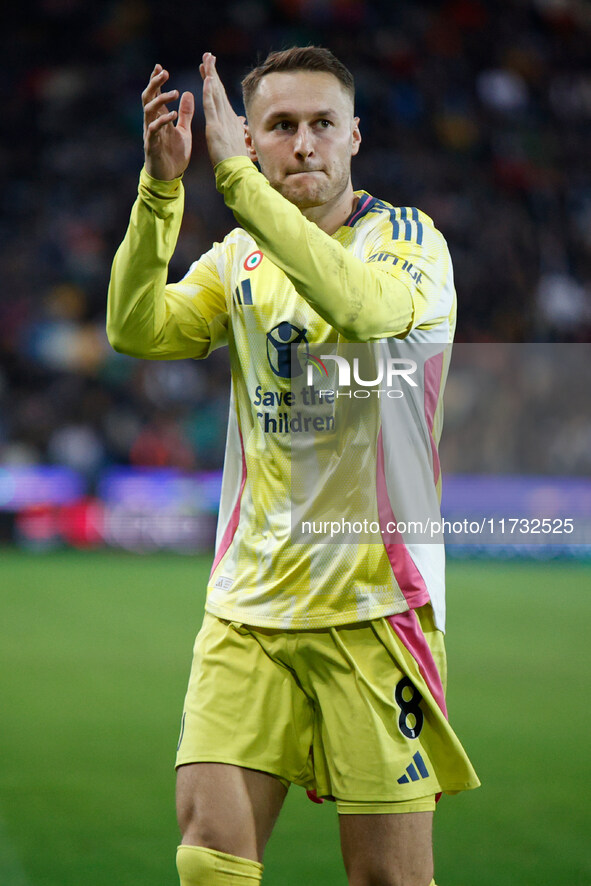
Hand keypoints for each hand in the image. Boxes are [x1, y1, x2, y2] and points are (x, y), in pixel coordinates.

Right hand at [142, 64, 193, 180]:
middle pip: (148, 97)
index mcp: (160, 118)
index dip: (156, 81)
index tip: (160, 67)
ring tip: (175, 93)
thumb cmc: (174, 154)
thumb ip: (185, 114)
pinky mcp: (151, 145)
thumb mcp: (183, 130)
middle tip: (164, 72)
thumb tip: (188, 93)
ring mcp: (150, 133)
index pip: (156, 95)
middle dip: (155, 84)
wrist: (169, 177)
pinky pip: (154, 129)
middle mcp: (152, 122)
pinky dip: (162, 121)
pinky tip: (172, 115)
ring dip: (161, 100)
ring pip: (149, 110)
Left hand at [200, 52, 248, 166]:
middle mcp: (227, 116)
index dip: (214, 82)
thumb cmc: (237, 163)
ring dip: (210, 75)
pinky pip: (211, 106)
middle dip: (212, 72)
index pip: (219, 97)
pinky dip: (209, 92)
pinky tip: (207, 79)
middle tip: (208, 55)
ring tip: (206, 59)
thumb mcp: (236, 143)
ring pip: (215, 93)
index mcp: (229, 120)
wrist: (237, 172)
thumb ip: (236, 132)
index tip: (209, 70)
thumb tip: (241, 126)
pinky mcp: (216, 127)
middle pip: (218, 90)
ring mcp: (222, 121)